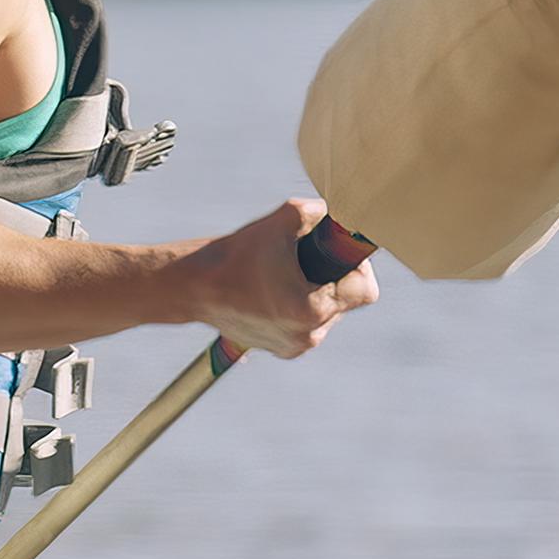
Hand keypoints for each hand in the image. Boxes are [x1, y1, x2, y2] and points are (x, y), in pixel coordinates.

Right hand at [190, 197, 378, 357]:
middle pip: (348, 301)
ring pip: (330, 313)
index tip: (337, 251)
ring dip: (320, 291)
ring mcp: (294, 346)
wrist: (193, 287)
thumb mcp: (283, 220)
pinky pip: (309, 324)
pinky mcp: (282, 349)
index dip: (357, 265)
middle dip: (336, 276)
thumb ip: (318, 211)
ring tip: (290, 273)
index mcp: (312, 310)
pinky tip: (280, 288)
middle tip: (311, 257)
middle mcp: (307, 335)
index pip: (365, 289)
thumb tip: (341, 210)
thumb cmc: (237, 255)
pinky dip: (302, 305)